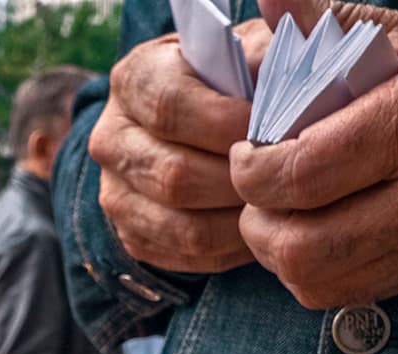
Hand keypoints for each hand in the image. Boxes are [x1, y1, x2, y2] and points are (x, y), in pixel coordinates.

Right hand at [91, 19, 270, 273]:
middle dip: (240, 182)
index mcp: (133, 80)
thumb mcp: (243, 53)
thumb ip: (261, 60)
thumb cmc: (228, 84)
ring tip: (279, 209)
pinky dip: (230, 250)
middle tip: (287, 180)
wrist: (194, 127)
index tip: (274, 130)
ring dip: (239, 223)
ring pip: (182, 226)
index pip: (169, 108)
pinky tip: (259, 229)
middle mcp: (111, 139)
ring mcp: (114, 193)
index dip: (227, 124)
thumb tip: (286, 89)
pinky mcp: (131, 236)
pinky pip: (185, 256)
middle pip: (174, 176)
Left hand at [230, 2, 397, 307]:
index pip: (304, 171)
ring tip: (277, 214)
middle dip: (257, 221)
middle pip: (303, 245)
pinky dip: (309, 272)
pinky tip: (310, 235)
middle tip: (255, 190)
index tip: (247, 148)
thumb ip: (332, 23)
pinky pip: (344, 293)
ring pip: (318, 280)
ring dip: (278, 253)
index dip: (253, 169)